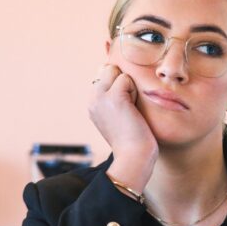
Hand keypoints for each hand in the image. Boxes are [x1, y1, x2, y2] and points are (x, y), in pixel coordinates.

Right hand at [88, 64, 157, 191]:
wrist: (133, 156)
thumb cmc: (132, 138)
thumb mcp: (118, 113)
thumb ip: (114, 95)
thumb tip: (120, 73)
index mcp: (92, 101)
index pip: (104, 73)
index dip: (119, 84)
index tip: (124, 107)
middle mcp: (92, 97)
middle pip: (108, 68)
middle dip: (123, 82)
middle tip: (128, 107)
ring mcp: (99, 96)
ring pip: (117, 71)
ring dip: (129, 86)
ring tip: (130, 108)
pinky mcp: (112, 97)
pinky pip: (126, 78)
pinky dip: (134, 91)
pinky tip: (132, 109)